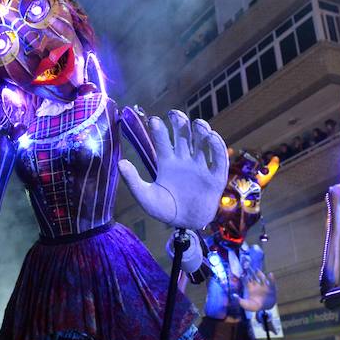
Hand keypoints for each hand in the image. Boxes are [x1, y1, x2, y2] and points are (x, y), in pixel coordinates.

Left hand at [119, 110, 227, 229]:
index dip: (159, 130)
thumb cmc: (165, 210)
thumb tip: (120, 162)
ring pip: (202, 143)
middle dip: (180, 123)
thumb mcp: (145, 197)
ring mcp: (200, 167)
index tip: (154, 120)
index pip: (163, 141)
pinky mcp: (215, 177)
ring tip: (197, 124)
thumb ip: (133, 181)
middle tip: (175, 114)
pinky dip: (217, 146)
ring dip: (201, 131)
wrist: (185, 225)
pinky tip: (211, 137)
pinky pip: (218, 159)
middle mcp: (184, 161)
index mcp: (167, 163)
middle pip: (184, 136)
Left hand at [237, 271, 275, 311]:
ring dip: (259, 273)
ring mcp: (264, 285)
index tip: (241, 272)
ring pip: (261, 277)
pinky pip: (272, 282)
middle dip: (250, 271)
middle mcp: (257, 284)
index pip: (246, 279)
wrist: (267, 308)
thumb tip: (233, 295)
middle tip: (247, 264)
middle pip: (253, 276)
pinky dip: (271, 278)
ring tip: (256, 270)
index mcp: (250, 287)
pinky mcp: (271, 288)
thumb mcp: (247, 305)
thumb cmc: (256, 306)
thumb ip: (240, 301)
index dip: (243, 275)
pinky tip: (270, 274)